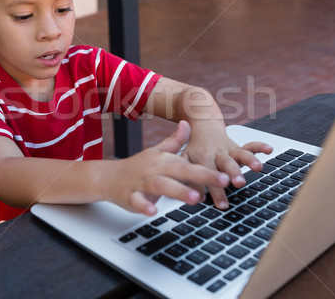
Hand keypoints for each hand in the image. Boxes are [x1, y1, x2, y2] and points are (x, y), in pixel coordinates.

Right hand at [104, 121, 229, 215]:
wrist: (108, 176)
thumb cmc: (137, 166)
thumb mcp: (157, 152)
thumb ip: (174, 141)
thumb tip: (187, 123)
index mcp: (164, 160)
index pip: (190, 165)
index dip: (208, 171)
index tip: (226, 176)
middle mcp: (155, 170)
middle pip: (180, 172)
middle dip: (201, 176)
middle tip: (221, 182)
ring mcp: (142, 182)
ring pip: (161, 186)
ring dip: (178, 191)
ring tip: (195, 198)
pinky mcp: (130, 196)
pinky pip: (137, 201)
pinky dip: (144, 206)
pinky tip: (153, 212)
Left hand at [181, 125, 271, 209]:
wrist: (202, 128)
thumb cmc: (194, 150)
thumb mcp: (185, 161)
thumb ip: (188, 178)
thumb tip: (191, 196)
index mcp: (203, 157)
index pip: (207, 175)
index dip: (211, 190)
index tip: (216, 203)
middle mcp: (218, 154)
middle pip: (226, 164)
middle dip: (233, 174)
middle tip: (238, 184)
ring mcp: (229, 150)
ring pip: (241, 154)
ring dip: (250, 159)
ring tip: (258, 167)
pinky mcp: (238, 147)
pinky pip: (250, 145)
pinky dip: (260, 146)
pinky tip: (269, 149)